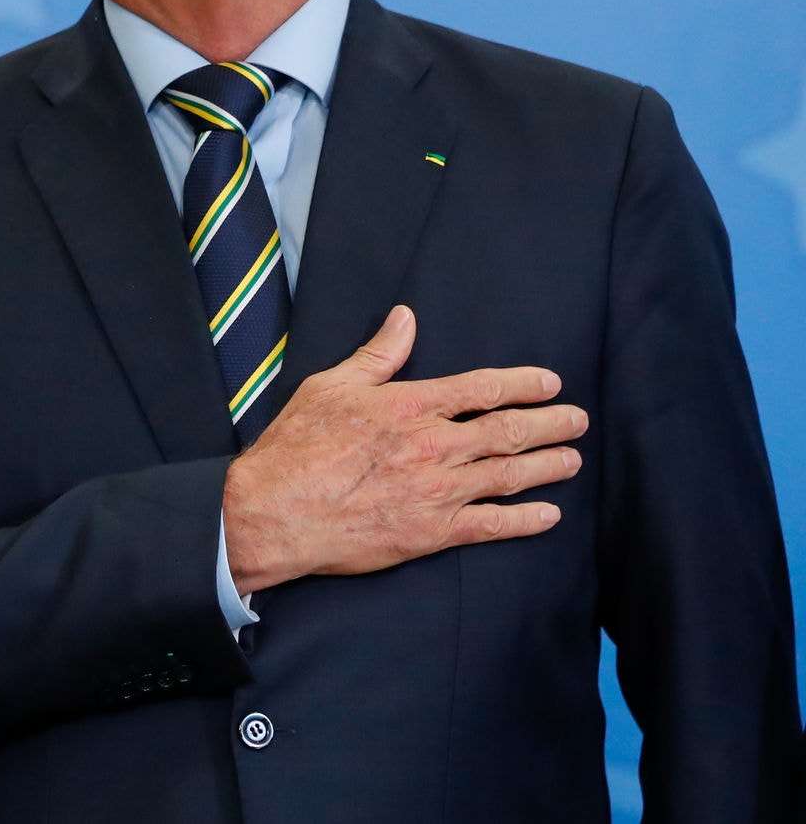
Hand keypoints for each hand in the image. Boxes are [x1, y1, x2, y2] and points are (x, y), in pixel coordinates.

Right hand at [222, 305, 586, 593]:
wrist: (274, 511)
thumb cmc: (295, 446)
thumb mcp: (330, 387)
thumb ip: (377, 356)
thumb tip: (405, 319)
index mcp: (409, 406)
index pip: (481, 389)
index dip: (522, 384)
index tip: (550, 383)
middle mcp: (432, 446)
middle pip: (507, 431)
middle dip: (549, 425)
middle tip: (577, 421)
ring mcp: (436, 491)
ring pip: (508, 475)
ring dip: (546, 466)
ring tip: (572, 460)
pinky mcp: (431, 532)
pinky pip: (491, 525)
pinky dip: (525, 521)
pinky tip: (548, 516)